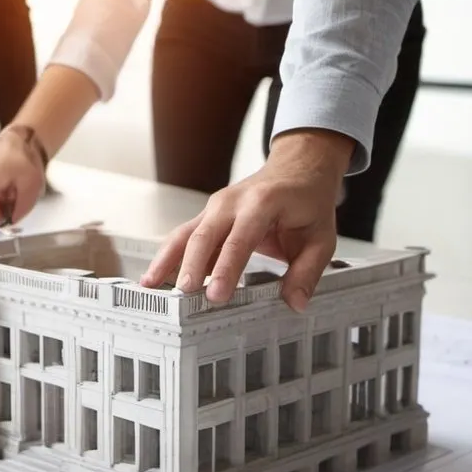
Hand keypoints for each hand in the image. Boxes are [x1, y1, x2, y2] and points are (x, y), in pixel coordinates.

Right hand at [140, 131, 352, 309]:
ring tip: (150, 286)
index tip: (217, 295)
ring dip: (166, 260)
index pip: (240, 240)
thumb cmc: (307, 203)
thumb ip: (308, 272)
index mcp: (263, 204)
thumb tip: (295, 303)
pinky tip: (154, 279)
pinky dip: (167, 257)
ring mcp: (214, 207)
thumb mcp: (322, 238)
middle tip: (184, 295)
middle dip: (191, 267)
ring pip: (184, 234)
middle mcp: (232, 201)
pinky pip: (183, 236)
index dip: (226, 268)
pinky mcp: (206, 216)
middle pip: (204, 236)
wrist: (297, 169)